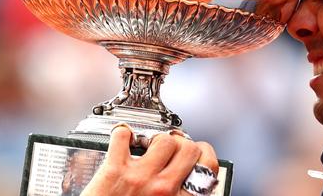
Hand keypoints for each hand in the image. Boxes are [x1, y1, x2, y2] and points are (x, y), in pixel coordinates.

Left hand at [81, 125, 217, 195]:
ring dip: (158, 139)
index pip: (208, 167)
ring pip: (163, 139)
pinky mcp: (114, 170)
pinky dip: (123, 134)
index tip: (199, 152)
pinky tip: (124, 141)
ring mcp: (139, 177)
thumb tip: (188, 182)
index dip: (205, 154)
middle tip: (173, 148)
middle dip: (183, 145)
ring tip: (150, 146)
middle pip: (189, 148)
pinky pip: (124, 137)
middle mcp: (163, 189)